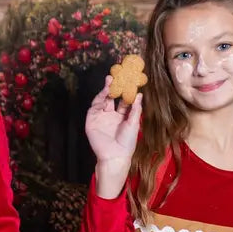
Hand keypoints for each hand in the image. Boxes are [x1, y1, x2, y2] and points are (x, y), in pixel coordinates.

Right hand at [85, 76, 141, 197]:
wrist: (115, 156)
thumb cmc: (127, 143)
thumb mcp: (134, 124)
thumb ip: (135, 109)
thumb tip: (140, 94)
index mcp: (122, 116)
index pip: (124, 100)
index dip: (126, 91)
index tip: (130, 80)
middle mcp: (111, 115)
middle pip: (112, 97)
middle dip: (114, 87)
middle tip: (118, 75)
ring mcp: (101, 117)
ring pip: (102, 100)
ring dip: (106, 90)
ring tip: (110, 80)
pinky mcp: (92, 121)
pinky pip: (94, 107)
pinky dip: (99, 98)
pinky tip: (105, 92)